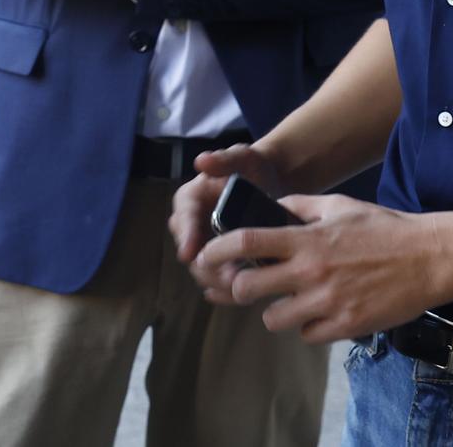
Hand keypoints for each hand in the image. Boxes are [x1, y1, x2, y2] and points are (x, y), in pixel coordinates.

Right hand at [170, 141, 285, 301]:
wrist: (269, 182)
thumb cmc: (250, 166)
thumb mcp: (240, 157)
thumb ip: (223, 159)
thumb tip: (201, 161)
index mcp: (189, 200)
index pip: (183, 219)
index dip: (186, 237)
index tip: (189, 254)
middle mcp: (191, 226)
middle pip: (191, 252)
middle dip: (207, 266)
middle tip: (229, 277)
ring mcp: (204, 245)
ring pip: (203, 271)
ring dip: (219, 282)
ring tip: (242, 287)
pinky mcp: (219, 260)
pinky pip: (218, 279)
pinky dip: (227, 290)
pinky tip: (240, 295)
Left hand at [192, 194, 450, 343]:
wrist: (430, 259)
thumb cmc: (384, 229)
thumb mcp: (339, 206)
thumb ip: (300, 206)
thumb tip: (272, 205)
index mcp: (306, 240)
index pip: (246, 242)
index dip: (217, 249)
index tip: (205, 255)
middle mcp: (311, 272)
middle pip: (248, 287)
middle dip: (237, 289)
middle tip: (244, 286)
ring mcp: (327, 302)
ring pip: (273, 319)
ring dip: (273, 312)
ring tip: (286, 301)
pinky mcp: (345, 326)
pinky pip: (307, 335)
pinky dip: (306, 327)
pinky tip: (317, 313)